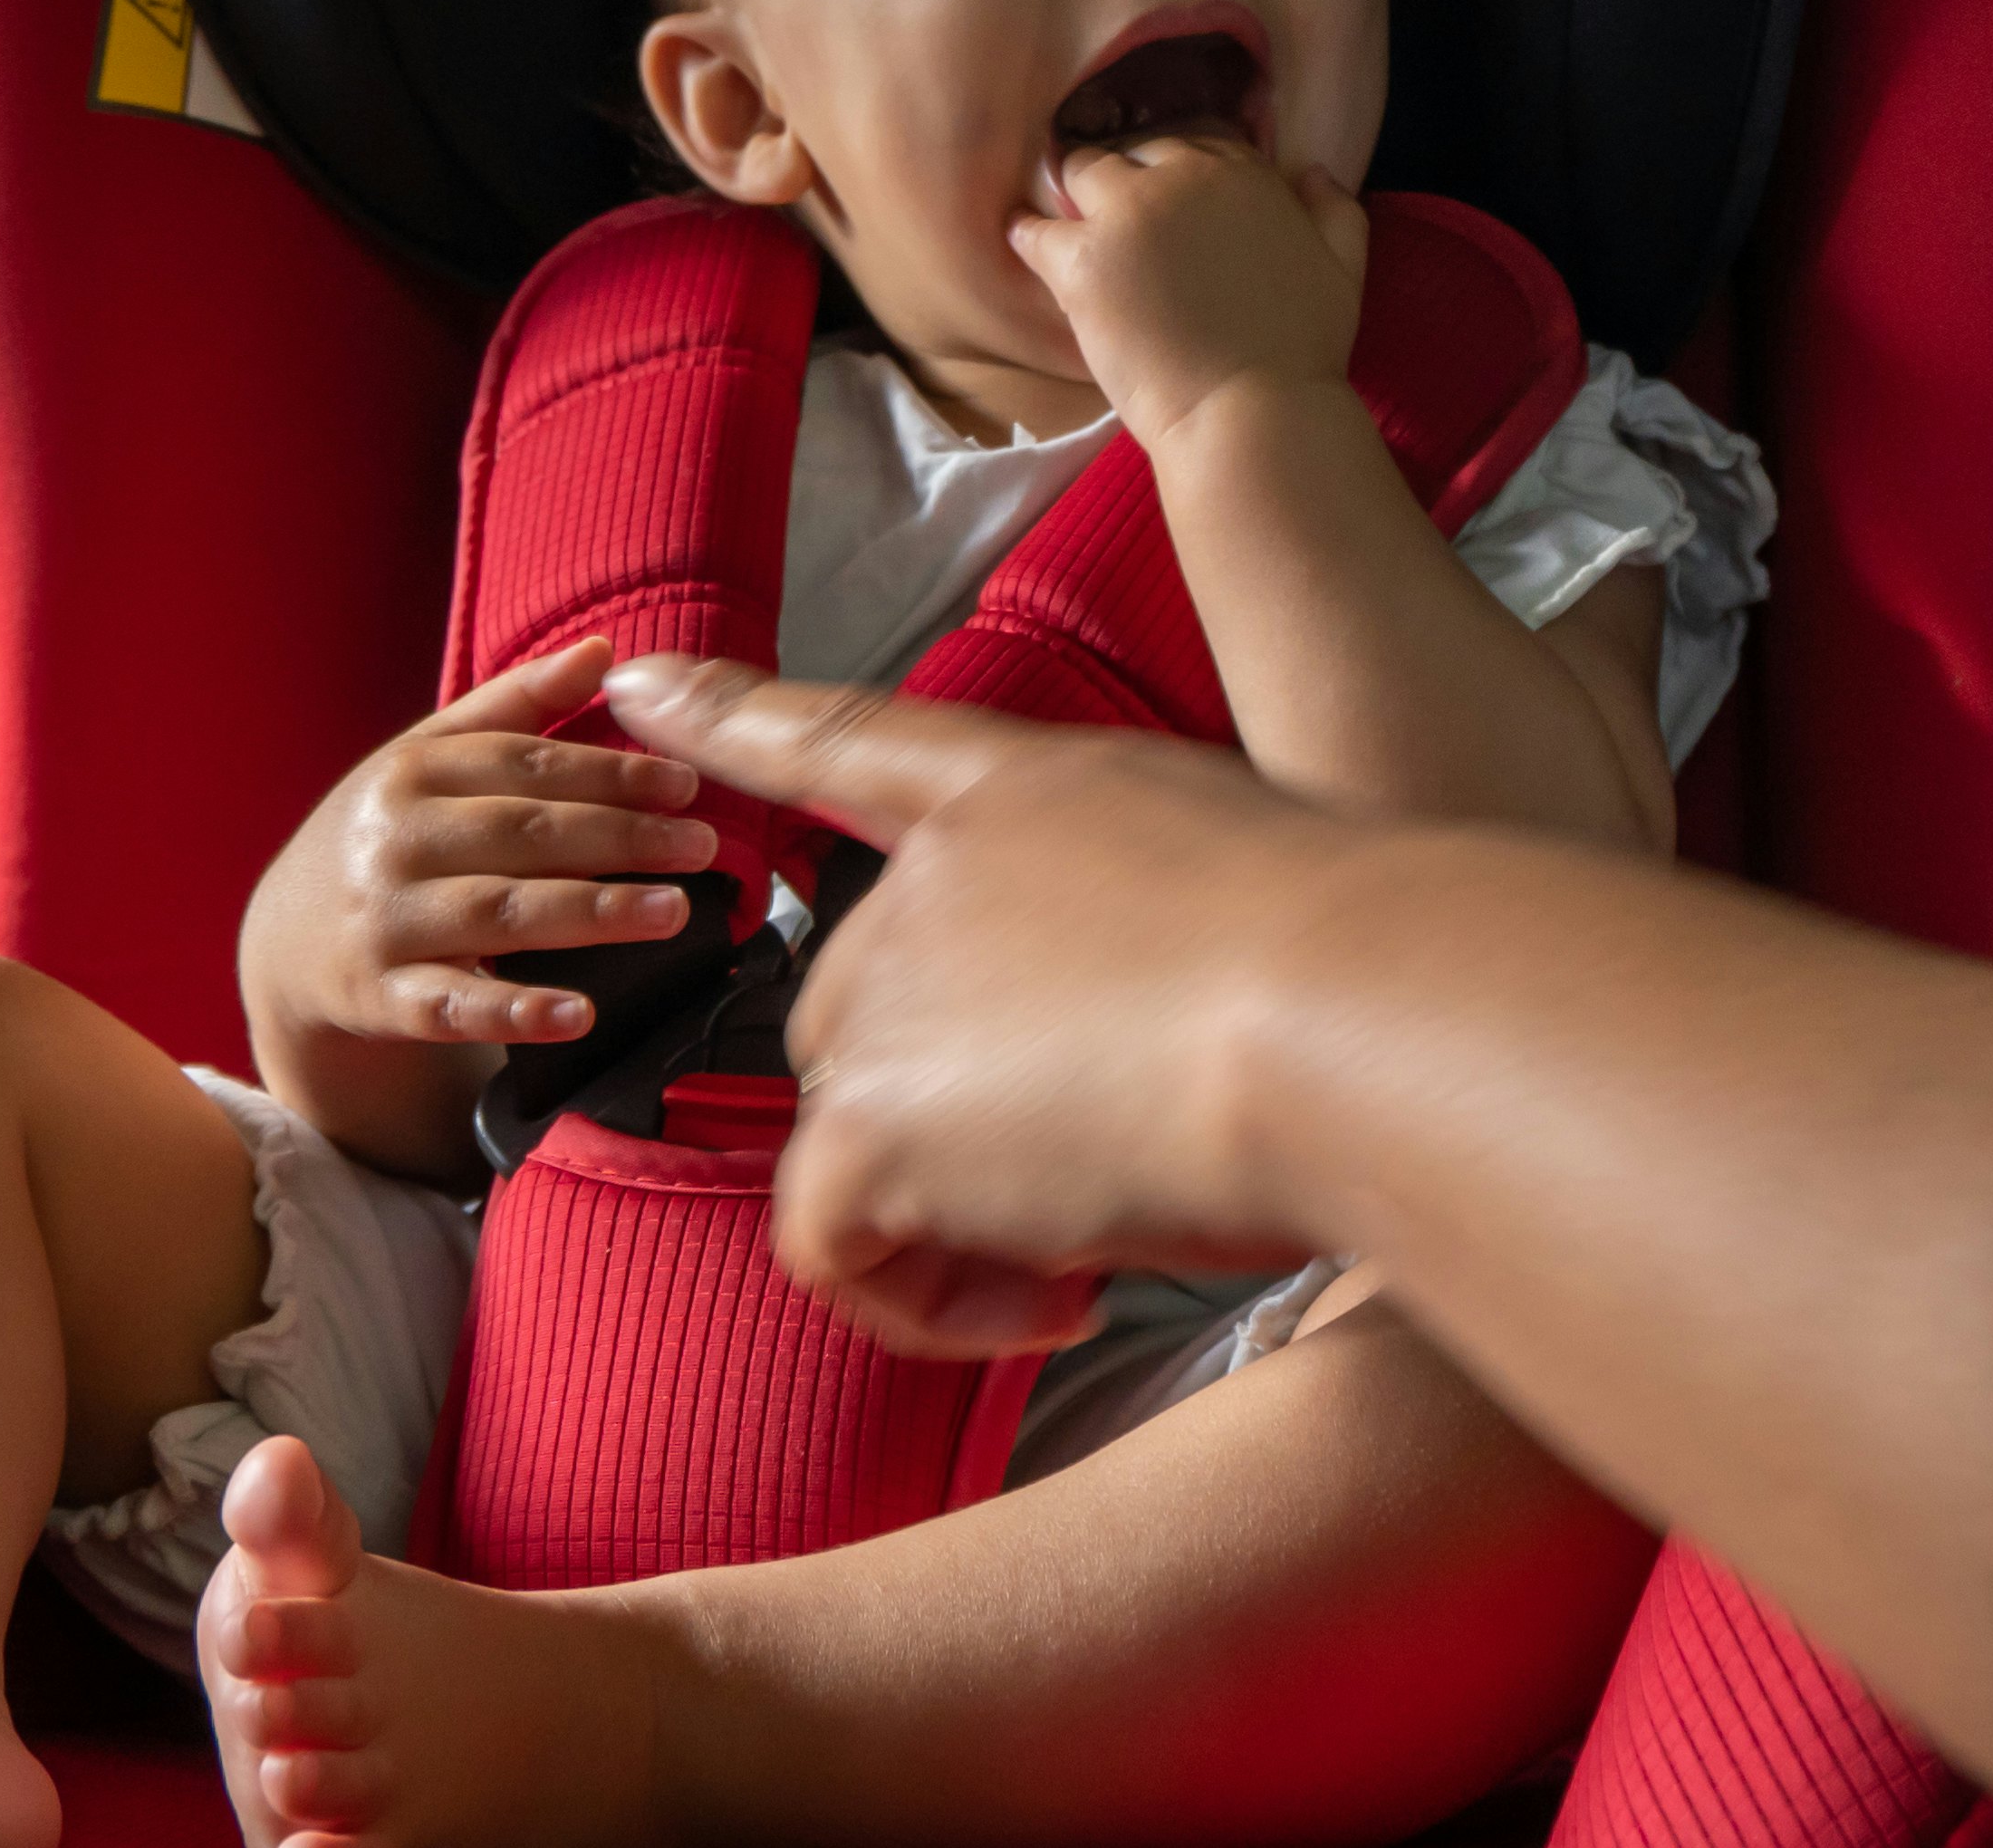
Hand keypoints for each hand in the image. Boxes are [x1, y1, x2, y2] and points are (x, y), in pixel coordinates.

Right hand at [291, 637, 720, 1049]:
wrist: (283, 942)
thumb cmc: (387, 835)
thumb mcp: (431, 760)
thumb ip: (519, 706)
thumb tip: (604, 651)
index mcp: (413, 771)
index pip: (526, 765)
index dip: (612, 772)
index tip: (687, 784)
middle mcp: (395, 840)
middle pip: (523, 833)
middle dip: (620, 837)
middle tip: (702, 845)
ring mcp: (386, 921)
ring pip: (500, 913)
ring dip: (591, 912)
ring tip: (672, 911)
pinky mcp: (383, 999)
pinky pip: (454, 1006)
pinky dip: (516, 1011)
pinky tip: (579, 1014)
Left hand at [606, 656, 1366, 1351]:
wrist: (1347, 1013)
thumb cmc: (1356, 970)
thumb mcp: (1241, 890)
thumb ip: (1131, 940)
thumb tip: (1123, 1069)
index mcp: (1025, 791)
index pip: (850, 742)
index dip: (734, 714)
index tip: (636, 686)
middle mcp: (928, 879)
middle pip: (855, 1019)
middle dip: (951, 1131)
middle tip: (1093, 1188)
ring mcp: (890, 990)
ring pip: (854, 1145)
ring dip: (956, 1230)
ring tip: (1093, 1256)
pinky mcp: (872, 1121)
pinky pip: (832, 1248)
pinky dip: (921, 1306)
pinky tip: (1054, 1300)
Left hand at [1012, 131, 1366, 453]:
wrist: (1250, 412)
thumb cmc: (1302, 350)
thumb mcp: (1344, 270)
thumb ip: (1336, 211)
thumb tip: (1311, 171)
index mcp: (1243, 174)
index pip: (1195, 143)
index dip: (1179, 171)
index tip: (1170, 201)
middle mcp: (1182, 177)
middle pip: (1134, 151)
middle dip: (1127, 179)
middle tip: (1120, 220)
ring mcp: (1127, 215)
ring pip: (1081, 172)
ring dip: (1078, 194)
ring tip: (1075, 227)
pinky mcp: (1080, 261)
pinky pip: (1034, 229)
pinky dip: (1027, 233)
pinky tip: (1025, 242)